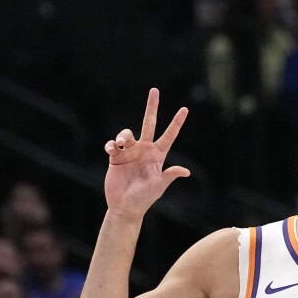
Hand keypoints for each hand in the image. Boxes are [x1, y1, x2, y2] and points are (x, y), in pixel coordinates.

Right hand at [103, 88, 189, 219]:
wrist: (125, 206)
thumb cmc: (144, 198)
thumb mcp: (158, 186)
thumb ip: (169, 175)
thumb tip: (186, 171)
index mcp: (157, 155)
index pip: (169, 135)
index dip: (176, 122)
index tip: (185, 109)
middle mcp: (144, 150)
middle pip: (149, 123)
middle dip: (152, 107)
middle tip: (155, 90)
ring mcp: (130, 152)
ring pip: (127, 133)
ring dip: (124, 135)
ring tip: (120, 144)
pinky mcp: (116, 158)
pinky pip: (112, 145)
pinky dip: (111, 144)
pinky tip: (112, 149)